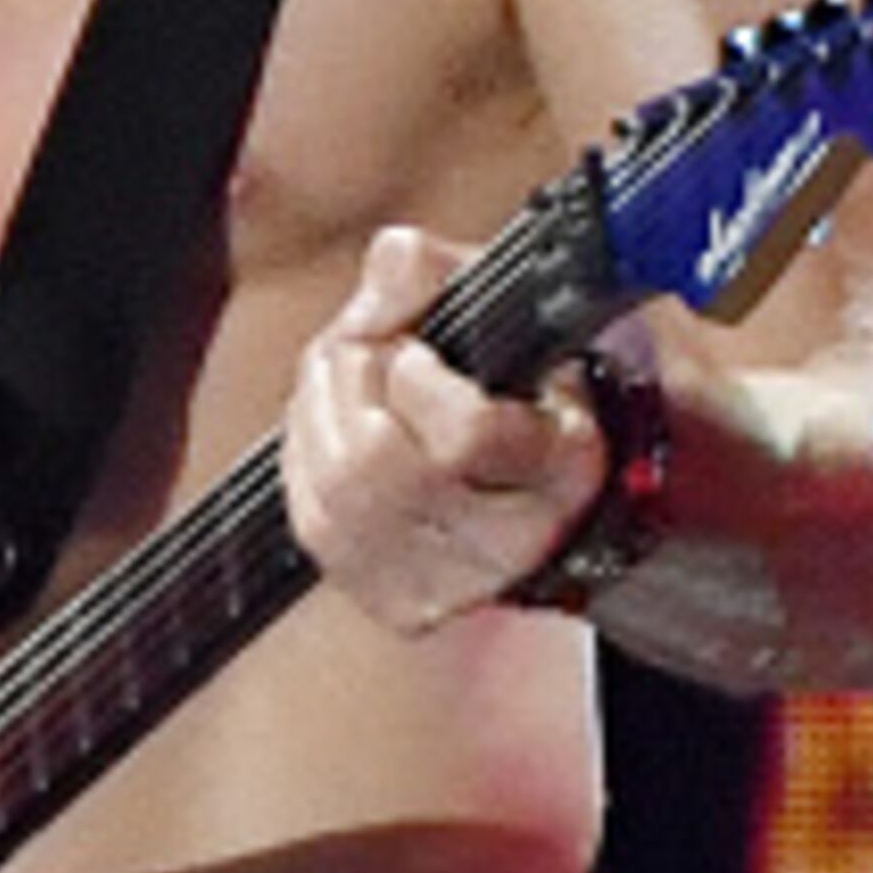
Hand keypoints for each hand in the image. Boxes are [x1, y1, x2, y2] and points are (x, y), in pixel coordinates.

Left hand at [285, 225, 609, 634]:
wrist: (547, 480)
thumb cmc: (530, 380)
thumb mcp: (505, 300)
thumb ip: (439, 271)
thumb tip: (384, 278)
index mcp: (565, 467)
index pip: (465, 434)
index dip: (415, 376)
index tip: (417, 352)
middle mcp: (515, 542)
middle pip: (376, 463)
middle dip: (352, 380)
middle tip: (373, 349)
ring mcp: (453, 585)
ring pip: (334, 491)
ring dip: (320, 410)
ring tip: (353, 378)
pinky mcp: (398, 601)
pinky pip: (312, 522)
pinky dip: (307, 459)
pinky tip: (337, 429)